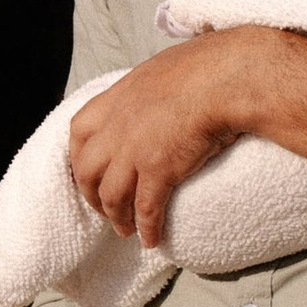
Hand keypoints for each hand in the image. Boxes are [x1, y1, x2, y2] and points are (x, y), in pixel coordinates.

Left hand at [66, 36, 252, 251]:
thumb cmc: (206, 66)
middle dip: (91, 195)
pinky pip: (145, 209)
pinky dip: (146, 228)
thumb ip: (148, 89)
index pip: (79, 131)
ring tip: (125, 230)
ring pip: (110, 196)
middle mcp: (116, 126)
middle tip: (104, 209)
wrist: (226, 77)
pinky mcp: (158, 170)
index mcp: (116, 98)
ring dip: (116, 218)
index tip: (88, 171)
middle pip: (87, 170)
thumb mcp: (161, 70)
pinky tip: (151, 240)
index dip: (79, 156)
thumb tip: (160, 94)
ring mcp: (133, 150)